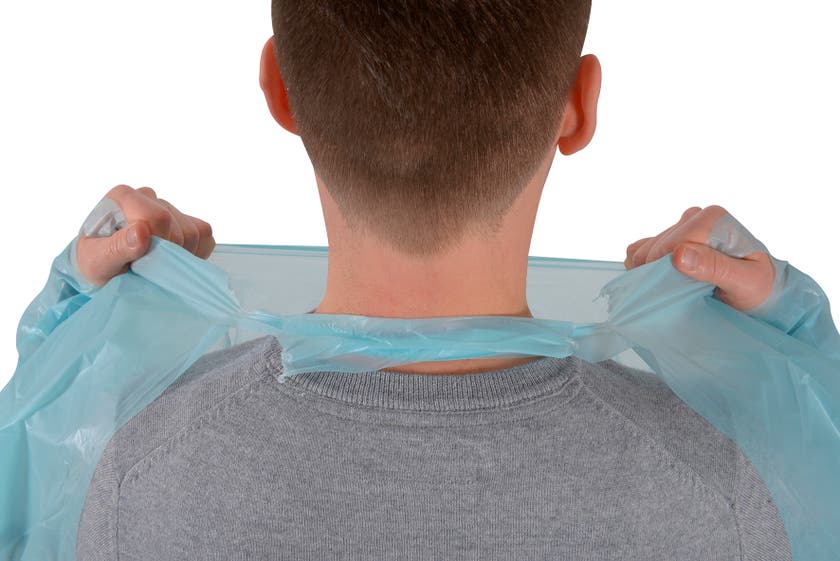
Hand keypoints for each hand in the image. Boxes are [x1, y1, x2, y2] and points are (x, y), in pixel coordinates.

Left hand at [76, 185, 215, 285]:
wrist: (103, 271)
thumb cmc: (95, 264)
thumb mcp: (97, 261)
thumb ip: (117, 247)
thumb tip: (142, 231)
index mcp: (124, 196)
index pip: (160, 218)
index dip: (157, 245)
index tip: (140, 261)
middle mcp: (148, 196)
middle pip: (180, 227)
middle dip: (169, 254)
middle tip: (146, 266)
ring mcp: (168, 206)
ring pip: (197, 232)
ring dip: (181, 256)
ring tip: (156, 264)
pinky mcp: (185, 219)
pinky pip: (206, 235)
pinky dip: (195, 254)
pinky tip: (170, 259)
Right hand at [624, 205, 775, 311]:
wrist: (759, 293)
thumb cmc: (757, 288)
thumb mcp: (745, 282)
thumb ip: (715, 268)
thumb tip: (678, 254)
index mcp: (714, 219)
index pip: (676, 238)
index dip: (668, 264)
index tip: (674, 286)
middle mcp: (696, 216)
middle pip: (658, 243)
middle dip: (660, 270)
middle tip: (680, 292)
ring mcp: (681, 227)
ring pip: (646, 247)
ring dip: (651, 271)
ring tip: (675, 288)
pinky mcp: (668, 239)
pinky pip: (640, 249)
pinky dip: (642, 267)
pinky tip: (661, 281)